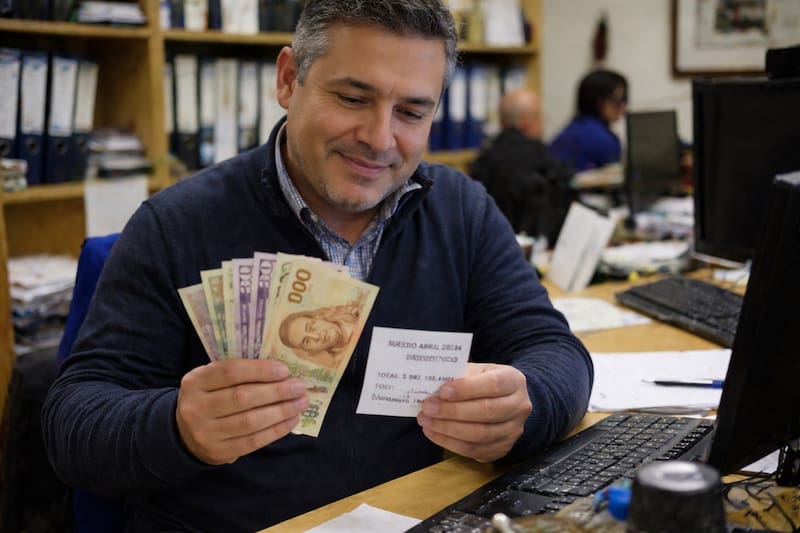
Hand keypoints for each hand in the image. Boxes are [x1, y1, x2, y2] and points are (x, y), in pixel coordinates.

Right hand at [176, 359, 308, 464]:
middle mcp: (197, 407)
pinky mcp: (219, 452)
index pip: (230, 372)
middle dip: (276, 391)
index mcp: (195, 382)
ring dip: (281, 411)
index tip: (284, 370)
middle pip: (242, 398)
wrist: (185, 435)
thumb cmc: (209, 398)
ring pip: (250, 421)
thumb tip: (282, 372)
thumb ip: (239, 374)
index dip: (259, 370)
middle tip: (299, 387)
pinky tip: (291, 420)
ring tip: (300, 403)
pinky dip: (276, 430)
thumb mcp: (212, 380)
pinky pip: (253, 442)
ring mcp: (206, 433)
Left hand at [417, 363, 531, 462]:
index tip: (442, 391)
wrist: (506, 401)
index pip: (493, 384)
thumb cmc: (485, 382)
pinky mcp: (502, 448)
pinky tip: (434, 433)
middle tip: (428, 408)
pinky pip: (474, 450)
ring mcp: (513, 430)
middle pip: (486, 412)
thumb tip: (433, 387)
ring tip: (426, 421)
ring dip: (448, 429)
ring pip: (479, 434)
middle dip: (452, 411)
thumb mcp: (478, 371)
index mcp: (514, 381)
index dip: (466, 389)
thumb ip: (460, 376)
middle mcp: (519, 406)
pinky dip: (451, 443)